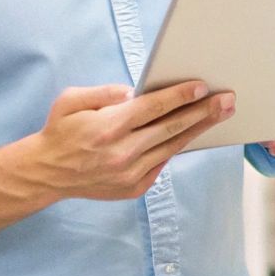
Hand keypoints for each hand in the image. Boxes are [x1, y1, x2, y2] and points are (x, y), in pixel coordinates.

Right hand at [5, 82, 235, 201]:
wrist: (46, 173)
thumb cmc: (61, 131)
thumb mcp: (71, 100)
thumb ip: (103, 93)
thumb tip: (133, 93)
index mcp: (108, 127)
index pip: (153, 108)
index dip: (180, 97)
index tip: (202, 87)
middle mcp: (122, 152)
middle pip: (171, 127)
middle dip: (203, 112)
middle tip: (227, 100)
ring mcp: (130, 173)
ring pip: (172, 146)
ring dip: (199, 129)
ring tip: (220, 114)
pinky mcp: (134, 187)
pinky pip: (162, 162)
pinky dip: (177, 147)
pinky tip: (193, 133)